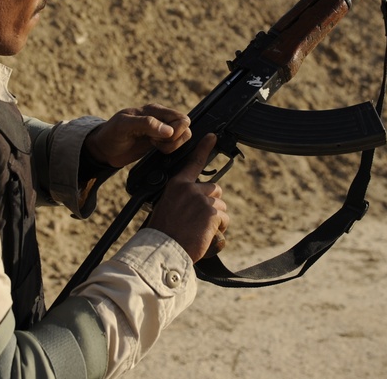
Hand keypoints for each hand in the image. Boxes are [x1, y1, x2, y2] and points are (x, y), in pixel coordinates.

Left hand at [84, 104, 190, 168]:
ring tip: (155, 146)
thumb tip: (169, 130)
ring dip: (172, 145)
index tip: (157, 137)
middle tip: (157, 143)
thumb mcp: (124, 125)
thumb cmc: (111, 133)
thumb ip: (146, 124)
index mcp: (154, 110)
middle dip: (174, 140)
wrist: (104, 149)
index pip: (181, 118)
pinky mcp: (161, 141)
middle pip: (185, 127)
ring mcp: (162, 130)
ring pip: (184, 136)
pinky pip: (176, 145)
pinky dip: (169, 150)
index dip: (174, 131)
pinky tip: (155, 149)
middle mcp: (161, 118)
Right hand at [146, 134, 229, 262]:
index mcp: (176, 185)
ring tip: (200, 231)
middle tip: (201, 220)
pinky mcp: (212, 212)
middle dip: (213, 203)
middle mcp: (190, 188)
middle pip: (215, 188)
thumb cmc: (162, 234)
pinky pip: (224, 219)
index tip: (212, 136)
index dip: (204, 148)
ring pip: (221, 206)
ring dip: (216, 219)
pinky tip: (206, 236)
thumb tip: (195, 203)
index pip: (193, 163)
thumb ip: (182, 200)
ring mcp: (202, 199)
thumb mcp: (167, 208)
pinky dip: (220, 229)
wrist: (162, 249)